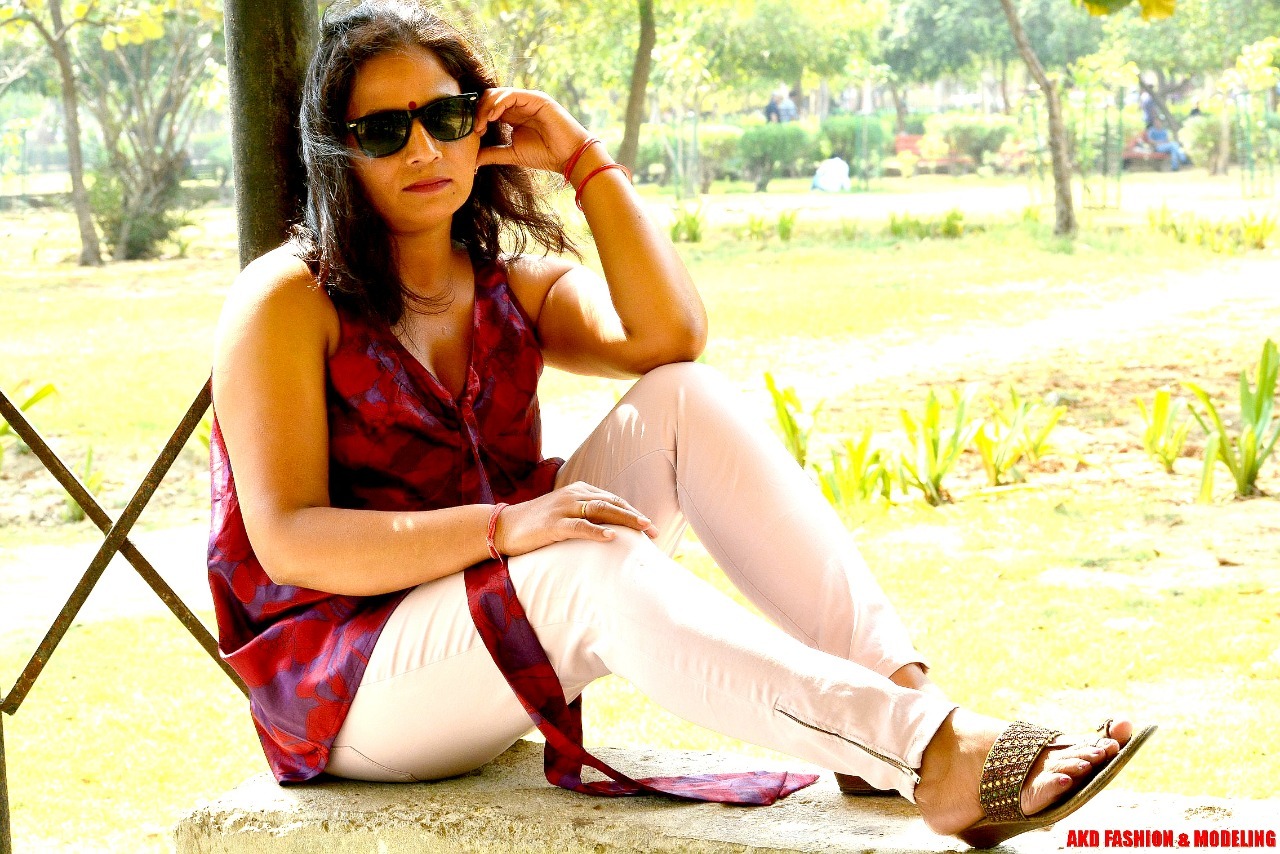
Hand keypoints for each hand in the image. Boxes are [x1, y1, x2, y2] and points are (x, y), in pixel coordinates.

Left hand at [473, 88, 593, 174]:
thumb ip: (493, 154)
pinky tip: (492, 117)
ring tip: (482, 125)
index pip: (488, 107)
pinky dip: (498, 104)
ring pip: (498, 93)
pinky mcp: (536, 98)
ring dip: (485, 108)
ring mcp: (528, 100)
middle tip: (475, 129)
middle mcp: (520, 105)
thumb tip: (472, 161)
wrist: (569, 157)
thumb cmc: (545, 155)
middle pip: (490, 97)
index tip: (473, 134)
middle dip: (479, 111)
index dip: (478, 117)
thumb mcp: (512, 154)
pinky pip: (511, 95)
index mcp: (513, 115)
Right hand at [494, 481, 659, 556]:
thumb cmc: (537, 524)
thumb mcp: (564, 513)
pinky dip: (597, 531)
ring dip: (624, 519)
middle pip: (611, 503)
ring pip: (600, 510)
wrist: (503, 527)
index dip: (633, 511)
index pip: (612, 499)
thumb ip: (585, 515)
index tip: (650, 526)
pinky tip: (611, 537)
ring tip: (643, 528)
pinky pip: (579, 526)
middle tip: (655, 530)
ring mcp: (563, 508)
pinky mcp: (553, 525)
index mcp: (579, 490)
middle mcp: (573, 495)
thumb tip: (612, 530)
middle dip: (635, 516)